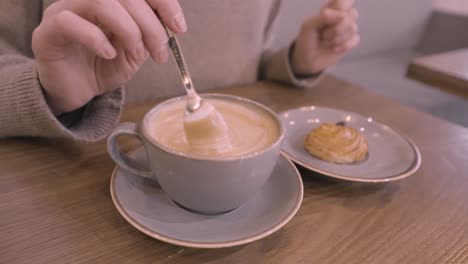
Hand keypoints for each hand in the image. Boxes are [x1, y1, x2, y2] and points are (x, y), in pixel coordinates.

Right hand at [32, 0, 185, 114]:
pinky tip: (109, 54)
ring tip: (136, 53)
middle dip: (150, 24)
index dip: (163, 2)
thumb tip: (170, 24)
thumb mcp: (137, 49)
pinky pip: (70, 23)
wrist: (77, 92)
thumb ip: (150, 33)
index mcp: (111, 0)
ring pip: (99, 1)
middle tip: (159, 52)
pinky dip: (96, 39)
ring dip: (128, 30)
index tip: (179, 27)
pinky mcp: (47, 33)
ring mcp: (64, 11)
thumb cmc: (105, 66)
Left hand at [291, 0, 358, 74]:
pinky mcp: (351, 41)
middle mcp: (342, 16)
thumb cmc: (306, 40)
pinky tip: (333, 49)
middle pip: (352, 14)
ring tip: (325, 42)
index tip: (330, 15)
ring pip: (353, 28)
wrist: (307, 60)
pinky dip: (343, 46)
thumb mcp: (308, 26)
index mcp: (331, 8)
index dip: (342, 7)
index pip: (345, 0)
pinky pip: (355, 39)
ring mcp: (347, 29)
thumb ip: (323, 16)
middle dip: (337, 27)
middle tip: (323, 34)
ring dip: (337, 38)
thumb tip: (342, 16)